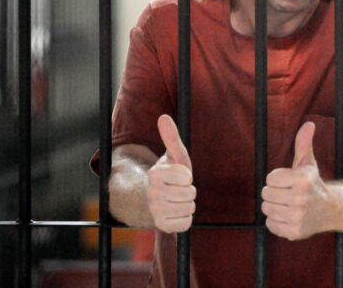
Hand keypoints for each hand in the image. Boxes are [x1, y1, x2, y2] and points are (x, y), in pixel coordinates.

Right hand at [146, 114, 196, 232]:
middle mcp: (152, 193)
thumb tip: (163, 117)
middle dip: (190, 190)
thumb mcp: (175, 156)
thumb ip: (171, 137)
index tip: (180, 176)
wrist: (160, 197)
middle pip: (190, 193)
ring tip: (179, 199)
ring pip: (189, 208)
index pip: (186, 176)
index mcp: (154, 174)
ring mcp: (155, 211)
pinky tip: (178, 212)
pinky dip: (186, 218)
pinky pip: (186, 223)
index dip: (188, 176)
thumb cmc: (172, 174)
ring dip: (189, 204)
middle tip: (180, 188)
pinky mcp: (161, 226)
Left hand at [261, 122, 333, 240]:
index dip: (277, 179)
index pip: (270, 178)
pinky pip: (270, 224)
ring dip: (274, 206)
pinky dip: (276, 221)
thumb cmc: (313, 183)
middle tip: (287, 194)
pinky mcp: (294, 232)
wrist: (330, 210)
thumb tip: (308, 123)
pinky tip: (288, 216)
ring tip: (287, 205)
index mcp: (303, 180)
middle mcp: (301, 199)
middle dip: (274, 193)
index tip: (289, 181)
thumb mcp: (308, 163)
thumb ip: (303, 143)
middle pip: (265, 194)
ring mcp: (298, 217)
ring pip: (266, 209)